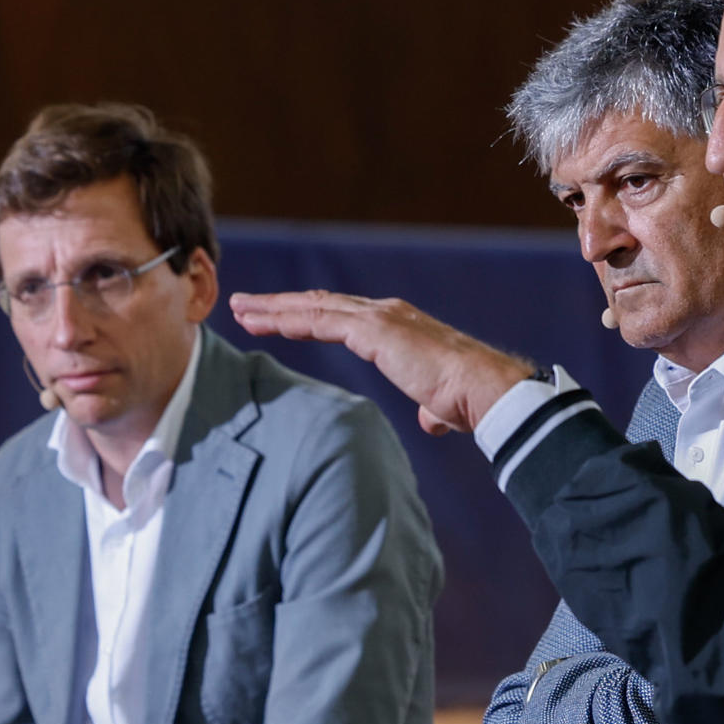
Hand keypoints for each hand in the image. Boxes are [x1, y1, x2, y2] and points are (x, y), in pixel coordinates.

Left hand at [228, 291, 533, 435]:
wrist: (482, 390)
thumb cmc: (466, 399)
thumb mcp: (440, 402)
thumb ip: (430, 407)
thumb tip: (432, 420)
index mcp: (397, 327)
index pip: (341, 317)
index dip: (307, 316)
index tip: (277, 320)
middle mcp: (384, 313)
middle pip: (319, 304)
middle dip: (280, 305)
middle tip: (245, 305)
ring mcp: (378, 318)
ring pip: (312, 307)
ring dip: (273, 308)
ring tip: (240, 309)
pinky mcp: (374, 330)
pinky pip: (319, 321)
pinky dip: (287, 319)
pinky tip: (262, 322)